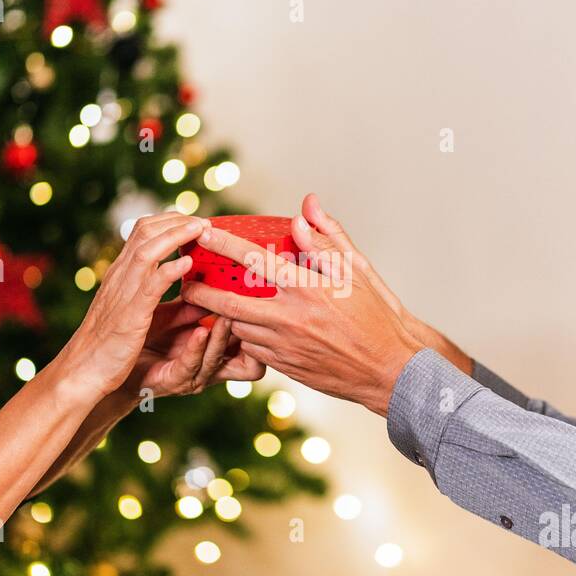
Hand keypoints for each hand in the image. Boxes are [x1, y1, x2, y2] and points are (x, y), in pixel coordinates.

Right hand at [63, 212, 207, 397]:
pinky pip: (150, 284)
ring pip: (147, 249)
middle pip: (146, 230)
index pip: (143, 231)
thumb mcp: (137, 313)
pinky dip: (169, 270)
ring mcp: (123, 292)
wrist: (82, 371)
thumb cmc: (111, 346)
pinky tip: (188, 264)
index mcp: (121, 273)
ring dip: (177, 235)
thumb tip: (197, 288)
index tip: (196, 222)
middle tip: (204, 221)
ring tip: (202, 230)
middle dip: (177, 220)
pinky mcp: (130, 314)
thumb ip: (161, 297)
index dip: (171, 221)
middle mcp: (120, 275)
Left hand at [121, 298, 266, 399]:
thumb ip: (191, 302)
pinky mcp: (174, 381)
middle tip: (250, 303)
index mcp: (209, 349)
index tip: (259, 297)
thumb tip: (208, 271)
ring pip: (215, 356)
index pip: (244, 341)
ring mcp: (192, 375)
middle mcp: (206, 364)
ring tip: (228, 316)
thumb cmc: (141, 342)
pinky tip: (201, 331)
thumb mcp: (171, 318)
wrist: (110, 369)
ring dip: (223, 336)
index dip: (255, 324)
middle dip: (244, 327)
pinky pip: (190, 365)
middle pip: (237, 351)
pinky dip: (197, 347)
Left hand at [180, 213, 423, 416]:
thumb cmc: (378, 315)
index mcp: (308, 288)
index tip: (201, 232)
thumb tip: (306, 207)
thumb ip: (326, 237)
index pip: (254, 259)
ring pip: (239, 328)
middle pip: (229, 303)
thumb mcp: (357, 269)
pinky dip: (246, 336)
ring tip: (216, 303)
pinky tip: (249, 327)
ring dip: (226, 315)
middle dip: (201, 292)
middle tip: (185, 282)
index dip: (223, 244)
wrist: (390, 368)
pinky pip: (252, 349)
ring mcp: (286, 346)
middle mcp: (291, 318)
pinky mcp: (286, 367)